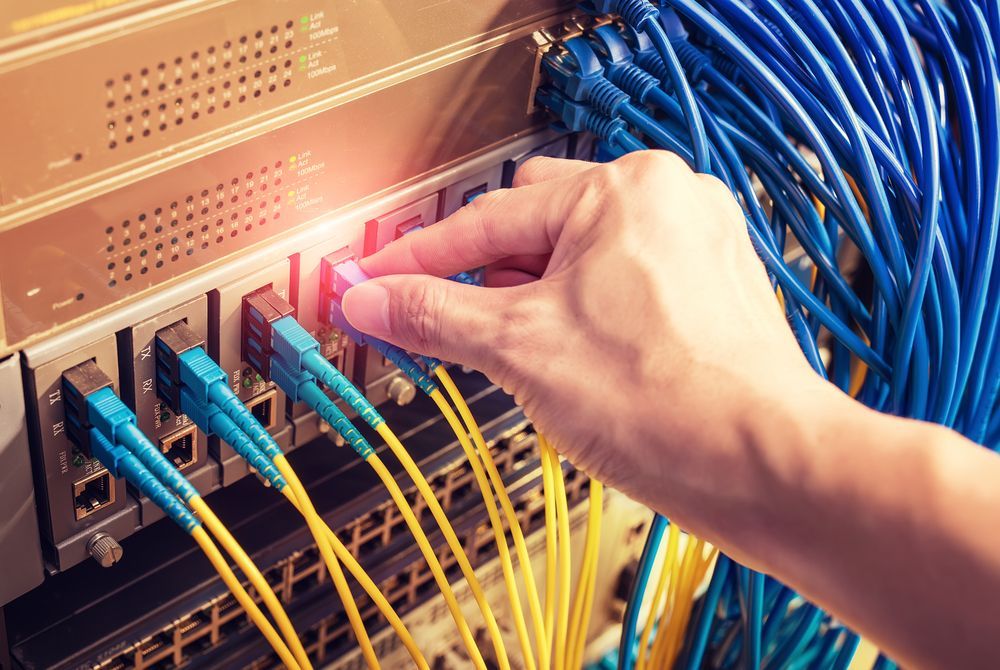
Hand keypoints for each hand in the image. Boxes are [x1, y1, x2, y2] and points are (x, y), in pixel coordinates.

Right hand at [342, 151, 833, 537]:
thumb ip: (433, 315)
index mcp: (622, 190)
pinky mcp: (707, 291)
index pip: (485, 219)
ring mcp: (692, 246)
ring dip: (535, 306)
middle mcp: (665, 203)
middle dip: (486, 281)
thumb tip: (374, 301)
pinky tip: (581, 367)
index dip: (417, 259)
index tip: (375, 282)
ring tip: (540, 363)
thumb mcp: (520, 351)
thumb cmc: (672, 403)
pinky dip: (580, 319)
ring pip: (575, 262)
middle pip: (532, 231)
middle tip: (458, 327)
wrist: (765, 468)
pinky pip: (616, 288)